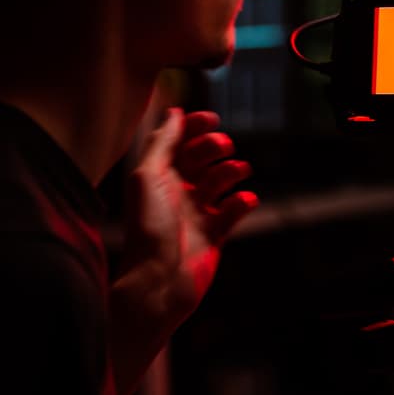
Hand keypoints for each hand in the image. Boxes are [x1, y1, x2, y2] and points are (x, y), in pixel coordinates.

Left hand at [109, 108, 256, 394]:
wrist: (157, 282)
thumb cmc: (148, 229)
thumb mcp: (148, 176)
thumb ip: (162, 142)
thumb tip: (174, 112)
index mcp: (157, 176)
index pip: (178, 142)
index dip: (195, 127)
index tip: (212, 120)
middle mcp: (176, 192)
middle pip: (202, 157)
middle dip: (215, 147)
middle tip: (224, 147)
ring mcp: (196, 213)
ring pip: (221, 181)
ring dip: (233, 170)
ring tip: (238, 171)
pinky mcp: (215, 235)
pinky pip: (235, 210)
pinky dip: (243, 201)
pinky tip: (245, 200)